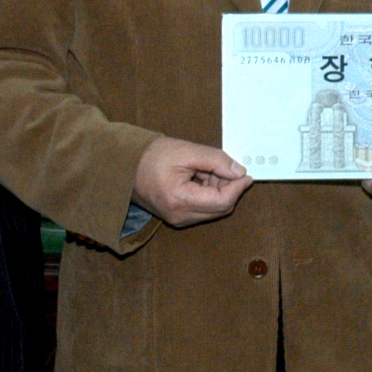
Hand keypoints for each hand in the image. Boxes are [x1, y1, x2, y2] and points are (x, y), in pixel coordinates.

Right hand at [132, 136, 251, 226]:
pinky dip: (209, 194)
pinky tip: (201, 178)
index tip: (246, 173)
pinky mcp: (176, 217)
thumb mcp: (187, 151)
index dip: (238, 187)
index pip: (222, 201)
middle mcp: (179, 216)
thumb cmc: (151, 156)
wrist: (124, 165)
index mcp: (180, 200)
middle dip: (229, 188)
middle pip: (221, 209)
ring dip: (219, 191)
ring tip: (207, 170)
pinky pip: (203, 209)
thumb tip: (240, 172)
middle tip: (225, 167)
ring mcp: (177, 219)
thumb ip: (216, 160)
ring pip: (214, 210)